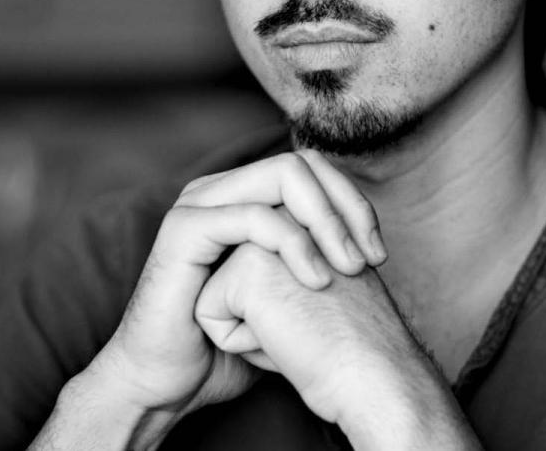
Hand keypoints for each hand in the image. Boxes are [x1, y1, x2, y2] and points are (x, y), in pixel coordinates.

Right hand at [33, 150, 385, 449]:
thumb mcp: (284, 298)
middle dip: (347, 207)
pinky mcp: (184, 230)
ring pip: (284, 176)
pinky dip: (294, 242)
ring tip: (348, 269)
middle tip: (369, 260)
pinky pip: (253, 215)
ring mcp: (199, 204)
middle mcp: (220, 190)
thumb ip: (314, 261)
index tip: (378, 256)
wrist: (166, 383)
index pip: (313, 167)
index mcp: (241, 196)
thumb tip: (366, 247)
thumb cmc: (223, 347)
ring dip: (327, 221)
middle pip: (303, 163)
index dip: (353, 203)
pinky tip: (316, 278)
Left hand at [194, 244, 480, 449]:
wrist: (373, 375)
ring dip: (251, 327)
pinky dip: (240, 343)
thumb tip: (249, 278)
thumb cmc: (351, 344)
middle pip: (230, 280)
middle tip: (313, 323)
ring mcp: (264, 236)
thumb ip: (291, 261)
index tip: (323, 316)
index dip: (276, 309)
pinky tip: (284, 341)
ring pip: (217, 295)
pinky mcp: (245, 267)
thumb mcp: (322, 282)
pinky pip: (210, 316)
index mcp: (300, 216)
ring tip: (299, 330)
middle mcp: (282, 215)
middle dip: (257, 313)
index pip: (249, 271)